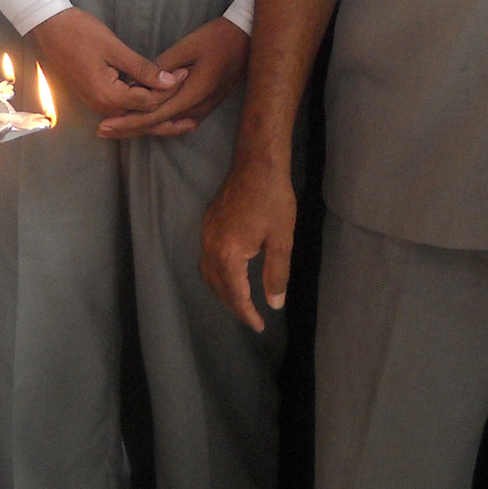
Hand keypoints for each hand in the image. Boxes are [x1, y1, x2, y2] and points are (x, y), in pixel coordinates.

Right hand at [28, 7, 182, 117]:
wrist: (48, 27)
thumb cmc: (80, 32)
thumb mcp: (114, 48)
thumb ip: (143, 69)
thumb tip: (170, 82)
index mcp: (107, 96)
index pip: (148, 103)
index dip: (170, 90)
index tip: (187, 73)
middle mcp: (101, 106)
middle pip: (141, 117)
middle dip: (167, 115)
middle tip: (195, 111)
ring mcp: (95, 104)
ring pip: (132, 116)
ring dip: (155, 115)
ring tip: (181, 112)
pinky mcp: (93, 97)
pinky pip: (122, 110)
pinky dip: (140, 109)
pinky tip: (155, 102)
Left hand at [100, 18, 249, 138]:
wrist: (248, 37)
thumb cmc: (217, 38)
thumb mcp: (187, 47)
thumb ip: (162, 66)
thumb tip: (137, 81)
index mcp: (193, 93)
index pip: (154, 115)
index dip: (128, 122)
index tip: (105, 125)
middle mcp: (199, 106)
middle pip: (159, 125)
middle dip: (130, 129)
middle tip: (104, 131)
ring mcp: (206, 107)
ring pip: (169, 124)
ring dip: (145, 126)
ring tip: (120, 128)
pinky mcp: (209, 103)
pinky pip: (181, 119)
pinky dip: (161, 122)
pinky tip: (149, 122)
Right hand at [199, 156, 296, 332]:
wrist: (256, 162)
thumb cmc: (273, 199)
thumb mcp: (281, 240)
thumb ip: (276, 275)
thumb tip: (273, 304)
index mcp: (228, 254)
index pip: (235, 294)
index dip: (247, 313)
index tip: (259, 326)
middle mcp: (210, 247)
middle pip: (217, 287)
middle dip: (233, 306)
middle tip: (251, 319)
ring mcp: (206, 235)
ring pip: (208, 274)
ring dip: (222, 292)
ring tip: (240, 303)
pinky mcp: (207, 224)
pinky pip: (206, 260)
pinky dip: (216, 276)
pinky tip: (229, 276)